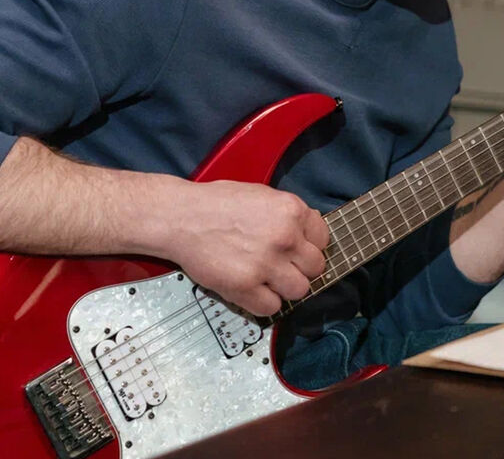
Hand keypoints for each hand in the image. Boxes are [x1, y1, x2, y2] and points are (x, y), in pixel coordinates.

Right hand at [160, 179, 328, 316]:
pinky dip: (263, 302)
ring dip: (285, 288)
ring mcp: (266, 264)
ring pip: (300, 290)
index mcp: (291, 211)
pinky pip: (272, 307)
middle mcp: (284, 237)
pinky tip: (251, 289)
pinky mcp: (246, 286)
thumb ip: (288, 215)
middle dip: (300, 268)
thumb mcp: (262, 195)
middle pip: (316, 267)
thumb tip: (308, 232)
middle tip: (281, 266)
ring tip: (267, 279)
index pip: (323, 239)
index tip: (298, 250)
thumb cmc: (216, 204)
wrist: (180, 217)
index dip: (310, 246)